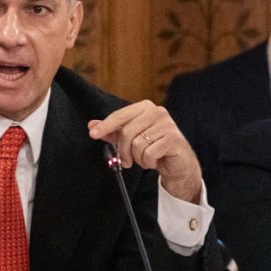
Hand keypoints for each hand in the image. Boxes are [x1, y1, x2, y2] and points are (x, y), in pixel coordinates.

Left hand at [87, 100, 202, 202]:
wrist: (178, 163)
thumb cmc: (153, 148)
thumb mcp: (130, 139)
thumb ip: (113, 132)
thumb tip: (92, 125)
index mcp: (145, 107)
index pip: (120, 115)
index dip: (106, 125)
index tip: (93, 134)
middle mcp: (157, 112)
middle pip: (127, 132)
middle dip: (123, 150)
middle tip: (126, 161)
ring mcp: (167, 125)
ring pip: (137, 145)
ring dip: (138, 158)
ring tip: (145, 159)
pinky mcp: (173, 139)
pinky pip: (149, 154)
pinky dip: (148, 162)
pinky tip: (154, 161)